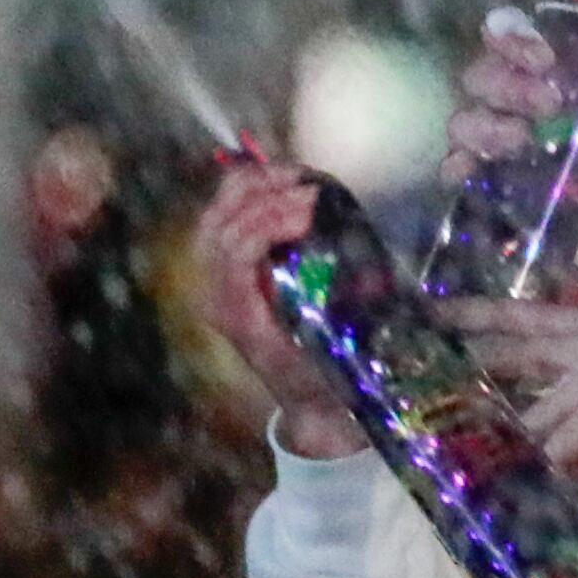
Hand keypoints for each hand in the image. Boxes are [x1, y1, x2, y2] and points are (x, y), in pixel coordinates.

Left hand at [188, 161, 364, 455]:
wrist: (307, 400)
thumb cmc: (325, 373)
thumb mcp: (334, 344)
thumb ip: (339, 311)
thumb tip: (365, 267)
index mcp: (238, 313)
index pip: (238, 251)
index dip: (271, 221)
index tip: (313, 208)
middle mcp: (215, 295)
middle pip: (221, 226)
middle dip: (264, 196)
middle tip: (309, 188)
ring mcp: (212, 283)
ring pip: (214, 217)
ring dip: (251, 189)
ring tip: (294, 177)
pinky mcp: (221, 273)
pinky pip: (220, 221)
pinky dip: (243, 195)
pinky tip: (276, 183)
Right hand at [444, 14, 577, 262]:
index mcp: (543, 72)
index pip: (508, 33)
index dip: (515, 38)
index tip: (545, 59)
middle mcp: (509, 98)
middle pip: (481, 76)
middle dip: (510, 86)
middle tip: (549, 104)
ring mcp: (491, 138)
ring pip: (463, 120)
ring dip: (487, 127)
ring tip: (520, 140)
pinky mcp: (482, 179)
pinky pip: (453, 168)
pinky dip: (457, 166)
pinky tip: (467, 170)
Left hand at [447, 296, 577, 506]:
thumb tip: (527, 410)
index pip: (527, 314)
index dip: (478, 313)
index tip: (435, 311)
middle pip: (509, 351)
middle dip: (467, 363)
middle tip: (424, 368)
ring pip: (529, 420)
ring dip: (533, 445)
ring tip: (550, 455)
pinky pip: (550, 453)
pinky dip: (558, 470)